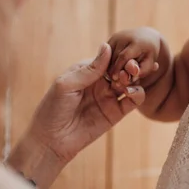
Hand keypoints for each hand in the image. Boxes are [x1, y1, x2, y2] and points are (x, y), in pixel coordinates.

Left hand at [7, 43, 145, 188]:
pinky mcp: (116, 113)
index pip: (108, 57)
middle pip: (121, 68)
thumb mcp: (66, 85)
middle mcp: (100, 82)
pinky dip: (137, 93)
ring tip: (126, 81)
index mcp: (87, 71)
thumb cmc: (52, 110)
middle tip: (128, 69)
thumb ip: (89, 69)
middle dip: (128, 66)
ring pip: (130, 82)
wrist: (50, 142)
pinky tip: (130, 92)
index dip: (117, 55)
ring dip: (133, 78)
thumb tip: (106, 46)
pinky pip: (133, 100)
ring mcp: (109, 97)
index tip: (121, 57)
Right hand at [107, 27, 160, 86]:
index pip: (123, 56)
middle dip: (112, 69)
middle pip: (114, 57)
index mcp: (136, 42)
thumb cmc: (149, 53)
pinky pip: (106, 52)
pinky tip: (112, 69)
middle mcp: (125, 36)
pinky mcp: (111, 38)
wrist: (146, 36)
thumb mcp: (150, 63)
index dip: (118, 68)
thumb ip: (143, 70)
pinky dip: (108, 61)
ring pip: (108, 55)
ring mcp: (116, 36)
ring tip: (113, 76)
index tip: (115, 79)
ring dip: (109, 66)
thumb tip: (132, 74)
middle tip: (113, 80)